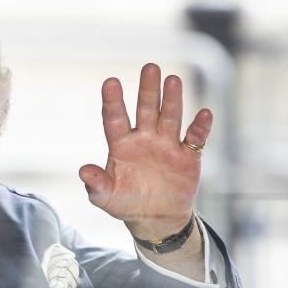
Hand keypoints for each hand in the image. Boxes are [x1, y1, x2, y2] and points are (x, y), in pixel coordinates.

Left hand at [78, 63, 210, 240]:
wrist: (155, 219)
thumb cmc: (126, 203)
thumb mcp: (106, 198)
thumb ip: (96, 184)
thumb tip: (83, 171)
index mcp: (121, 145)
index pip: (115, 118)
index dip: (113, 101)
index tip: (110, 82)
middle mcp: (144, 138)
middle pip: (146, 109)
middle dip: (147, 90)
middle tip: (150, 68)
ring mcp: (166, 145)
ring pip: (170, 117)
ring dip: (172, 100)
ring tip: (172, 80)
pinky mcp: (187, 156)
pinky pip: (195, 138)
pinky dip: (200, 127)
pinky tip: (204, 114)